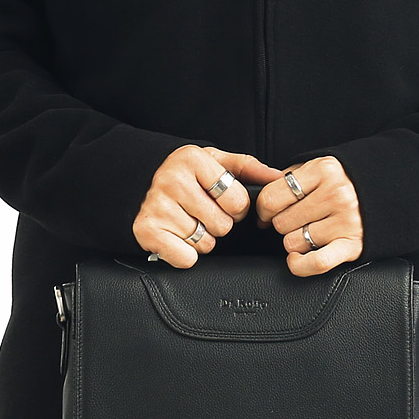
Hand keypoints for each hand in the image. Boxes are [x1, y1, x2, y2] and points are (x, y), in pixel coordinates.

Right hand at [133, 145, 284, 266]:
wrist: (139, 182)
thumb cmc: (184, 174)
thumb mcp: (214, 161)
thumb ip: (248, 168)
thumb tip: (280, 178)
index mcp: (193, 160)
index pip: (237, 200)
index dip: (237, 207)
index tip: (224, 202)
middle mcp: (172, 181)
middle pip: (223, 224)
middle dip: (219, 223)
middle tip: (204, 212)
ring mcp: (157, 207)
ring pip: (205, 243)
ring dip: (203, 238)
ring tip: (190, 222)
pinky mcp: (146, 231)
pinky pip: (186, 258)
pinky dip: (186, 254)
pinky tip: (178, 236)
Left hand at [254, 156, 363, 275]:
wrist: (391, 190)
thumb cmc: (347, 182)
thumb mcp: (320, 167)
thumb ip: (292, 178)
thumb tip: (262, 205)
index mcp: (324, 171)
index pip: (271, 197)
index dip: (264, 209)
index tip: (268, 212)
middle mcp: (336, 195)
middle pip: (281, 222)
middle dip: (283, 223)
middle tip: (297, 220)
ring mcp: (346, 221)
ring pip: (293, 243)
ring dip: (296, 241)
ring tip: (311, 231)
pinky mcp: (353, 245)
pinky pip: (317, 262)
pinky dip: (301, 265)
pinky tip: (297, 259)